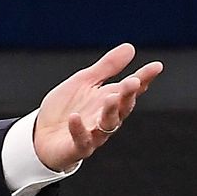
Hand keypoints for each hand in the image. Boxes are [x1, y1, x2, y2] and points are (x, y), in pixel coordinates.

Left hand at [33, 43, 163, 171]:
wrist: (40, 135)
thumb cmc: (65, 108)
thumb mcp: (84, 82)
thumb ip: (107, 67)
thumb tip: (130, 48)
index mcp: (109, 100)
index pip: (131, 89)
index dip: (144, 78)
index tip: (156, 66)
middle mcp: (105, 118)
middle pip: (123, 107)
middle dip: (128, 95)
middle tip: (132, 82)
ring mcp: (93, 134)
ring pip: (108, 125)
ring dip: (110, 112)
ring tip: (110, 98)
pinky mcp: (77, 148)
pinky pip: (81, 140)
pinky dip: (78, 129)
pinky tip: (75, 117)